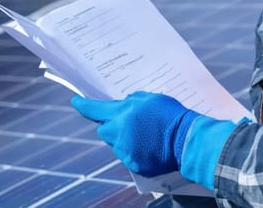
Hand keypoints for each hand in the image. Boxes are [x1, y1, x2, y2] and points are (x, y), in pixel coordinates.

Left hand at [71, 91, 200, 175]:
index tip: (76, 101)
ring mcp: (125, 151)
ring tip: (144, 135)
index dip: (83, 105)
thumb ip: (132, 100)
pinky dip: (134, 151)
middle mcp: (119, 133)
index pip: (95, 109)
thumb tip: (124, 104)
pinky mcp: (134, 165)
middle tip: (125, 122)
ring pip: (115, 144)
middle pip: (103, 129)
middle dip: (110, 125)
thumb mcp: (151, 98)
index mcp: (122, 114)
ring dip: (123, 139)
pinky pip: (127, 156)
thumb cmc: (171, 115)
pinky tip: (149, 146)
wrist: (186, 139)